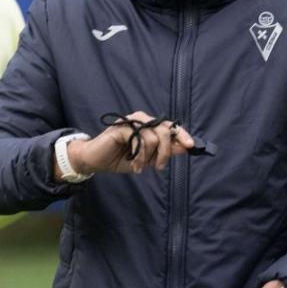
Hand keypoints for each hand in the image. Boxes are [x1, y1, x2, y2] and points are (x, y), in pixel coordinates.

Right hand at [66, 111, 195, 175]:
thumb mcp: (147, 159)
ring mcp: (131, 122)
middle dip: (166, 152)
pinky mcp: (122, 127)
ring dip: (149, 157)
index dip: (182, 134)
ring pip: (154, 136)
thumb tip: (183, 148)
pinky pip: (140, 140)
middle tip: (159, 167)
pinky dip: (139, 156)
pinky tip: (135, 165)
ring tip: (141, 168)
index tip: (191, 146)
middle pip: (165, 131)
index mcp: (149, 126)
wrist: (96, 161)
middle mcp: (142, 120)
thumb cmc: (120, 158)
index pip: (170, 126)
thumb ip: (163, 152)